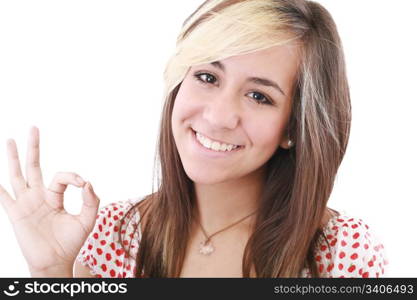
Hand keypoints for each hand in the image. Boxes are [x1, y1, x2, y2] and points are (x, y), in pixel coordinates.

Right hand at [0, 127, 99, 275]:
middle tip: (34, 128)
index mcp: (55, 197)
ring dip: (13, 158)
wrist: (56, 262)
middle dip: (34, 148)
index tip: (83, 184)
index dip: (73, 177)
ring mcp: (26, 204)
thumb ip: (91, 202)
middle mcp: (39, 197)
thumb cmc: (71, 243)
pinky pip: (3, 198)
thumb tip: (88, 183)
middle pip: (34, 167)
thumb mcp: (87, 221)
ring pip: (17, 175)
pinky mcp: (16, 214)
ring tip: (9, 140)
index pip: (61, 177)